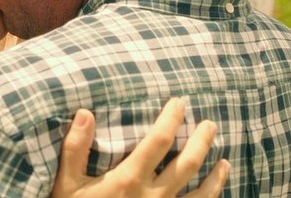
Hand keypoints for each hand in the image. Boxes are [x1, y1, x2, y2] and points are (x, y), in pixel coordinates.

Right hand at [52, 97, 229, 197]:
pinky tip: (215, 194)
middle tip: (210, 124)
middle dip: (202, 140)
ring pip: (201, 193)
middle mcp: (153, 195)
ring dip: (215, 175)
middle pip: (188, 163)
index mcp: (129, 179)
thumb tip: (84, 113)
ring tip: (224, 161)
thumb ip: (75, 148)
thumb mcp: (67, 183)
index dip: (172, 119)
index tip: (179, 102)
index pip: (158, 141)